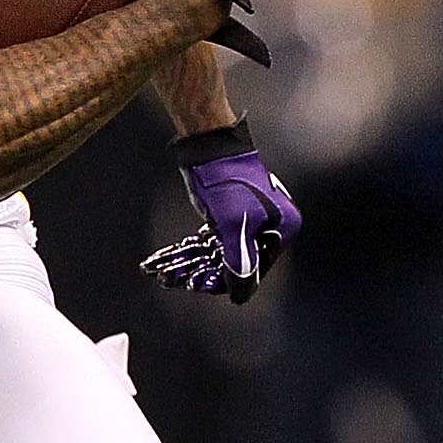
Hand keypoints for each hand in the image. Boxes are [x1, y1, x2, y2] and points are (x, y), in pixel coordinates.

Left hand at [141, 123, 299, 304]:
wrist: (212, 147)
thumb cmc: (228, 181)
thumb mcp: (233, 225)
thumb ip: (237, 261)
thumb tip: (241, 295)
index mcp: (280, 231)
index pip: (252, 270)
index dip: (223, 281)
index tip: (195, 285)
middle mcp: (268, 229)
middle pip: (232, 263)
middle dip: (198, 273)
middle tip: (169, 279)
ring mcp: (248, 223)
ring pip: (216, 254)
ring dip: (188, 264)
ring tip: (162, 273)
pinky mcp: (228, 218)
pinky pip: (209, 242)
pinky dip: (189, 251)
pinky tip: (167, 261)